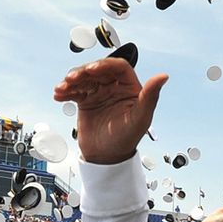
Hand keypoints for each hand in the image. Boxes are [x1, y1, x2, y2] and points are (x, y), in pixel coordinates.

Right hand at [53, 58, 167, 163]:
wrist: (106, 157)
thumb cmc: (127, 139)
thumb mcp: (140, 118)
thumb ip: (150, 96)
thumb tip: (163, 77)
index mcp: (130, 87)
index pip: (119, 67)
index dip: (105, 65)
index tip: (93, 69)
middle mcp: (114, 87)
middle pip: (98, 69)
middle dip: (83, 71)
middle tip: (73, 78)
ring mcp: (99, 93)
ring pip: (84, 78)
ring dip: (71, 80)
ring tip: (63, 88)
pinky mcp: (86, 100)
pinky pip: (75, 90)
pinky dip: (66, 90)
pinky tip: (59, 95)